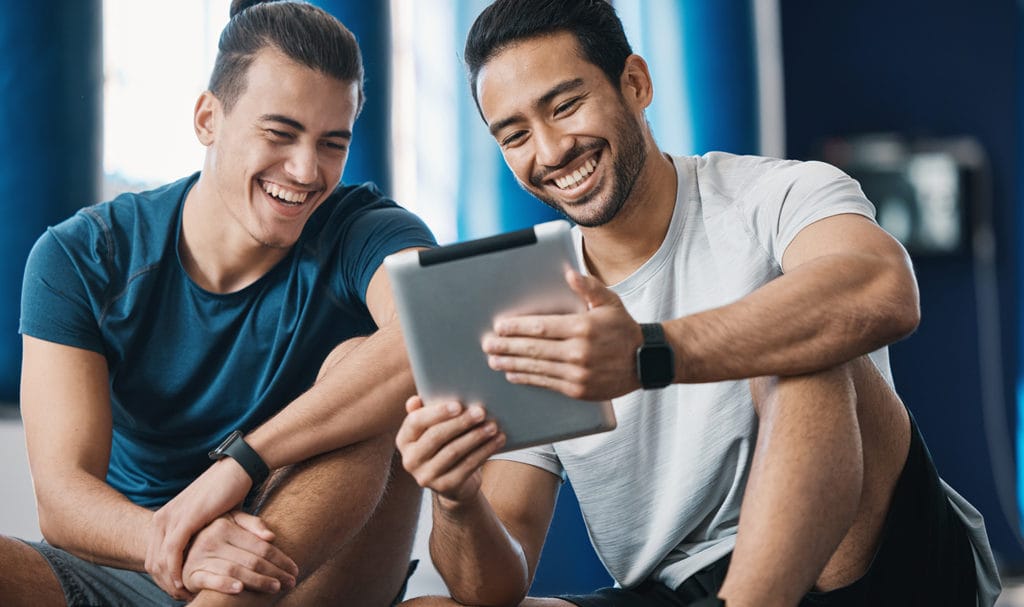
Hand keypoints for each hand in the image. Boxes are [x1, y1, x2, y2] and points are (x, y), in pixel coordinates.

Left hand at [146, 458, 252, 596]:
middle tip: (179, 597)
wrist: (237, 470)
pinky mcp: (185, 519)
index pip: (153, 556)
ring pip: (159, 560)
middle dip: (163, 583)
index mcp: (165, 518)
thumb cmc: (226, 494)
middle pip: (152, 562)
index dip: (162, 578)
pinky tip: (183, 583)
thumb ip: (198, 537)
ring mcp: (172, 518)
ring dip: (168, 581)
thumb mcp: (207, 520)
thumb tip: (199, 557)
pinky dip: (175, 570)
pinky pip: (172, 552)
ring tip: (183, 595)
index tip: (177, 591)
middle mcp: (162, 518)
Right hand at [182, 511, 297, 596]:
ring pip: (236, 571)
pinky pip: (211, 580)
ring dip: (258, 581)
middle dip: (275, 572)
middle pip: (252, 560)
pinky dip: (225, 585)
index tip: (294, 569)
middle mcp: (212, 540)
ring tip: (275, 587)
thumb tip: (271, 536)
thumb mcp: (231, 521)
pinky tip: (240, 589)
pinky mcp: (192, 574)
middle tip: (290, 582)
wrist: (180, 548)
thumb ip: (252, 524)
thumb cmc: (215, 535)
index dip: (280, 558)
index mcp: (225, 526)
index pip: (260, 546)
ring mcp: (201, 557)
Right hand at [396, 397, 504, 503]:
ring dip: (476, 437)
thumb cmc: (444, 444)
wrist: (454, 481)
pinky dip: (484, 451)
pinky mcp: (445, 487)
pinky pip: (467, 466)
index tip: (458, 404)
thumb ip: (426, 412)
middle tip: (481, 412)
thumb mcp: (432, 428)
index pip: (415, 422)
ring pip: (454, 452)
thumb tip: (415, 400)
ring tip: (493, 426)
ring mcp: (426, 476)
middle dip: (461, 423)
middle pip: (436, 437)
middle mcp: (410, 460)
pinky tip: (497, 441)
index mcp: (404, 440)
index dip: (436, 413)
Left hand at [483, 270, 643, 399]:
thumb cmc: (623, 328)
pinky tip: (514, 375)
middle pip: (533, 349)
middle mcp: (579, 352)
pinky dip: (527, 378)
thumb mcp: (609, 302)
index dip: (516, 328)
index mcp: (582, 327)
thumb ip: (588, 287)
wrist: (645, 361)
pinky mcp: (578, 390)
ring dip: (511, 364)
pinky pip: (546, 383)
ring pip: (536, 368)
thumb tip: (569, 274)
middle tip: (487, 345)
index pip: (540, 327)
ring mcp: (578, 373)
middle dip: (506, 347)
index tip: (499, 327)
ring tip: (494, 360)